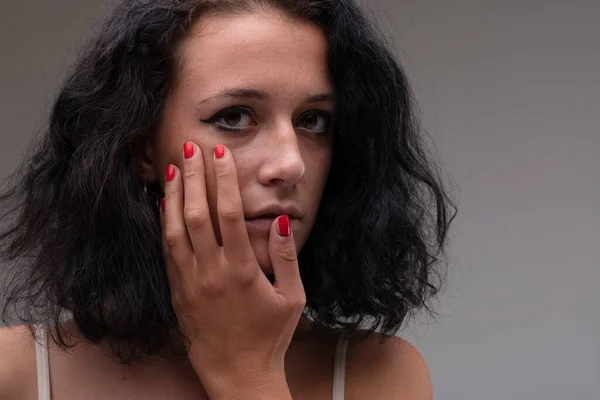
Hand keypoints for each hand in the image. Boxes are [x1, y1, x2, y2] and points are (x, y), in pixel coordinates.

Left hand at [159, 142, 305, 396]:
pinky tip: (163, 205)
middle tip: (191, 148)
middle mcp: (211, 272)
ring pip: (175, 230)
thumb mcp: (292, 297)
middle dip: (193, 177)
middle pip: (197, 214)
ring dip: (173, 196)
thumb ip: (286, 257)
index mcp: (242, 270)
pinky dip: (164, 224)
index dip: (224, 181)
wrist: (238, 374)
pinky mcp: (178, 293)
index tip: (220, 155)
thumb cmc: (269, 336)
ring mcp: (190, 283)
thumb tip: (280, 220)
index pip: (230, 214)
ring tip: (173, 168)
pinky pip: (167, 252)